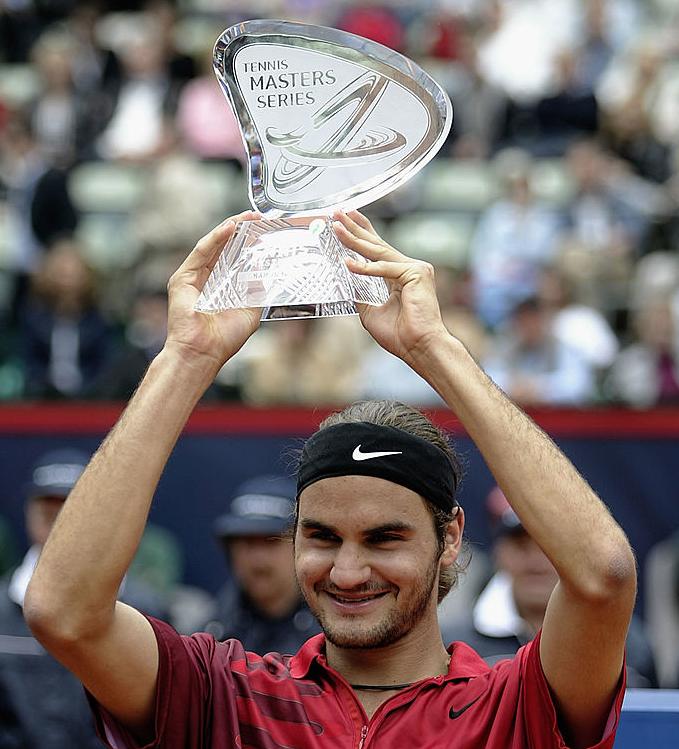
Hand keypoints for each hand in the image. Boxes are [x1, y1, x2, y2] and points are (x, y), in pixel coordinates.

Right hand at [164, 210, 262, 371]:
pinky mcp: (182, 278)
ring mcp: (192, 278)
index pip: (234, 258)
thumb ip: (256, 290)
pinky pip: (201, 253)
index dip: (249, 243)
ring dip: (230, 229)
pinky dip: (216, 238)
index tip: (264, 230)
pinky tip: (230, 228)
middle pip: (224, 248)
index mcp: (221, 287)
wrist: (203, 352)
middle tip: (257, 217)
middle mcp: (206, 280)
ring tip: (247, 217)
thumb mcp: (250, 310)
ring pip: (213, 246)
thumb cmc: (224, 338)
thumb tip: (263, 269)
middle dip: (241, 230)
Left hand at [333, 210, 449, 365]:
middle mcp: (409, 268)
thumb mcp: (370, 312)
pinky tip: (348, 263)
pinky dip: (365, 268)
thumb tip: (345, 282)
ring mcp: (415, 268)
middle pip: (377, 244)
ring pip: (378, 252)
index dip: (362, 233)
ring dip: (354, 239)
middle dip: (354, 228)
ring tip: (336, 227)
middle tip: (336, 212)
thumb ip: (360, 295)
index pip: (378, 250)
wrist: (419, 348)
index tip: (346, 220)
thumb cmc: (400, 336)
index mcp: (400, 276)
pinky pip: (385, 268)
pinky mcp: (417, 273)